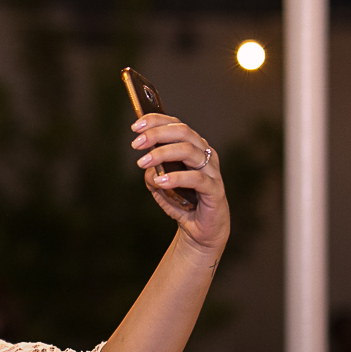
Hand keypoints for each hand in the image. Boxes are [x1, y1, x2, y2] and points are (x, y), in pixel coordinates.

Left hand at [131, 114, 230, 255]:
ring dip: (162, 153)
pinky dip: (176, 177)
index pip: (176, 125)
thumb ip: (153, 172)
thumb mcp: (160, 186)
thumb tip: (147, 164)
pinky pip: (196, 178)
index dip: (156, 121)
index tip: (135, 126)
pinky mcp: (215, 189)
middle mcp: (205, 154)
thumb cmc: (182, 202)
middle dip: (156, 134)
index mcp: (193, 147)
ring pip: (189, 150)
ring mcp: (212, 171)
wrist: (199, 231)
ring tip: (143, 162)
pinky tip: (161, 181)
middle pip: (183, 132)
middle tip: (136, 144)